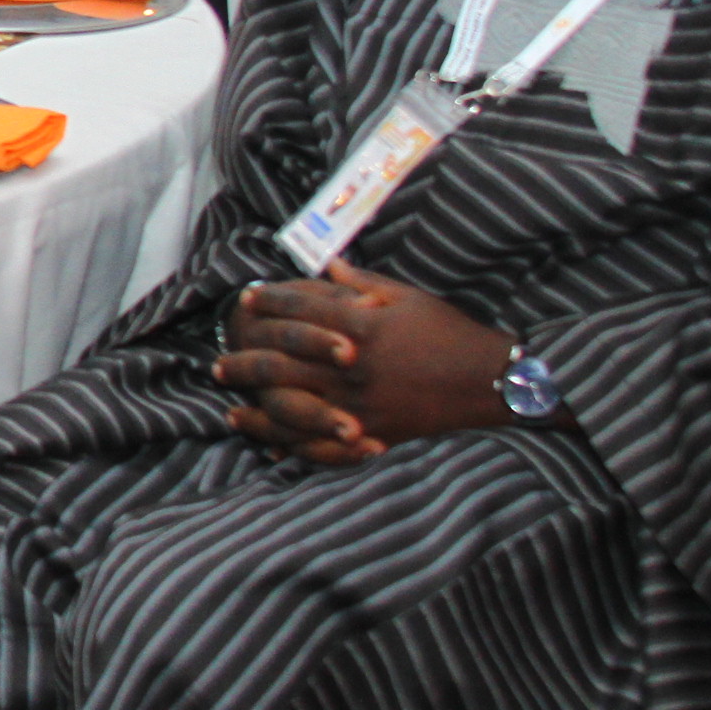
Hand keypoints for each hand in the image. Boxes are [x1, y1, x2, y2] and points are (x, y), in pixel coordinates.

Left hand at [215, 261, 520, 461]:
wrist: (491, 382)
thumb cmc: (451, 334)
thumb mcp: (409, 299)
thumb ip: (363, 284)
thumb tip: (329, 266)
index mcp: (360, 327)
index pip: (298, 310)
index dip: (268, 302)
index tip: (246, 299)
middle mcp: (351, 366)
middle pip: (281, 360)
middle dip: (245, 357)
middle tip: (219, 358)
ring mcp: (358, 404)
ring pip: (289, 404)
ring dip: (254, 402)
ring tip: (228, 400)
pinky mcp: (370, 434)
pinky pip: (317, 443)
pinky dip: (287, 442)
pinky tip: (265, 441)